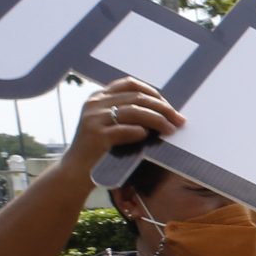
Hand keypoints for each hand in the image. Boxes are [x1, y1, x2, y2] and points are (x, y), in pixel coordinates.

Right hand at [66, 79, 183, 168]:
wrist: (75, 171)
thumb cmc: (100, 149)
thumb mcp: (110, 124)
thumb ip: (128, 113)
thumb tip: (165, 110)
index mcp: (98, 97)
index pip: (130, 84)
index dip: (154, 93)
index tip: (170, 107)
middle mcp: (94, 103)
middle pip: (137, 98)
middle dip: (163, 108)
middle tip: (179, 120)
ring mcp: (94, 118)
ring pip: (134, 111)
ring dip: (158, 120)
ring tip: (171, 130)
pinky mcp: (96, 136)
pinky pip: (126, 130)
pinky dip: (141, 133)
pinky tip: (148, 138)